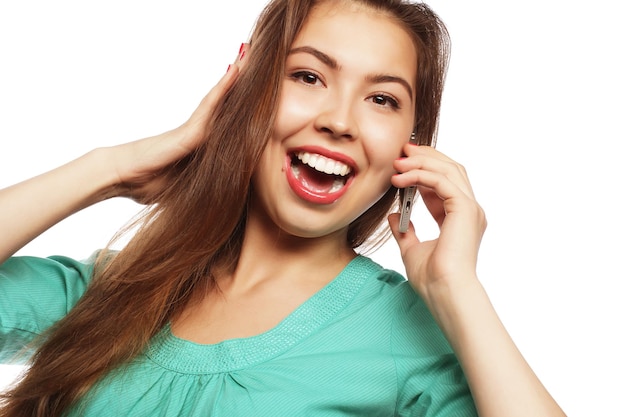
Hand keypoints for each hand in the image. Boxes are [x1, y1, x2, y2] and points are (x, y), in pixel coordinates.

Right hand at [108, 43, 248, 203]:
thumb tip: (221, 190)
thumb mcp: (183, 186)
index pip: (228, 122)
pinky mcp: (189, 132)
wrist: (120, 176)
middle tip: (255, 54)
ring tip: (249, 52)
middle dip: (242, 82)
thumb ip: (202, 182)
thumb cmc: (146, 182)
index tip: (259, 90)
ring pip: (221, 99)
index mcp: (202, 145)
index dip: (242, 105)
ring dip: (236, 75)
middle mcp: (200, 131)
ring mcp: (195, 129)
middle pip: (226, 104)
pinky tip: (235, 71)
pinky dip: (223, 89)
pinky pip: (210, 106)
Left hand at [388, 144, 486, 294]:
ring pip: (449, 170)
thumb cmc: (432, 279)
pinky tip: (402, 177)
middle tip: (402, 149)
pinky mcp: (466, 209)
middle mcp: (469, 211)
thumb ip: (404, 231)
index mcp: (460, 219)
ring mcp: (470, 209)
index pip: (444, 184)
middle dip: (426, 156)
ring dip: (422, 162)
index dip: (423, 170)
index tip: (401, 162)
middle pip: (451, 170)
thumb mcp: (412, 249)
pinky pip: (443, 181)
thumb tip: (393, 215)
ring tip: (398, 161)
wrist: (444, 293)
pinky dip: (421, 174)